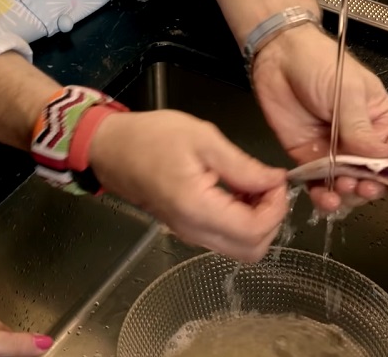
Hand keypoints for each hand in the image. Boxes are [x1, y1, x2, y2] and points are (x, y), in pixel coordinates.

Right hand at [89, 110, 287, 262]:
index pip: (254, 230)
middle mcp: (193, 231)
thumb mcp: (203, 138)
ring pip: (240, 249)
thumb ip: (243, 166)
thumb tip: (275, 181)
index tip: (274, 179)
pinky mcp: (187, 230)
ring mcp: (189, 235)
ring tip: (251, 186)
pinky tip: (236, 192)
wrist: (111, 148)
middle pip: (252, 250)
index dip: (276, 208)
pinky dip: (241, 222)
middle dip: (271, 219)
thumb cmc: (152, 137)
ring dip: (257, 222)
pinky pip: (225, 239)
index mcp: (197, 208)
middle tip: (266, 185)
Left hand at [251, 24, 387, 211]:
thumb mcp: (349, 92)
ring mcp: (334, 151)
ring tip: (342, 188)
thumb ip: (363, 130)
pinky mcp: (308, 157)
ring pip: (349, 186)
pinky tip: (324, 197)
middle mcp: (361, 141)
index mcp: (381, 121)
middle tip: (362, 185)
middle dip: (372, 187)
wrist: (279, 56)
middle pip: (375, 177)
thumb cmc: (320, 62)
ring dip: (348, 195)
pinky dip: (323, 196)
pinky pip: (320, 184)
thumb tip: (383, 161)